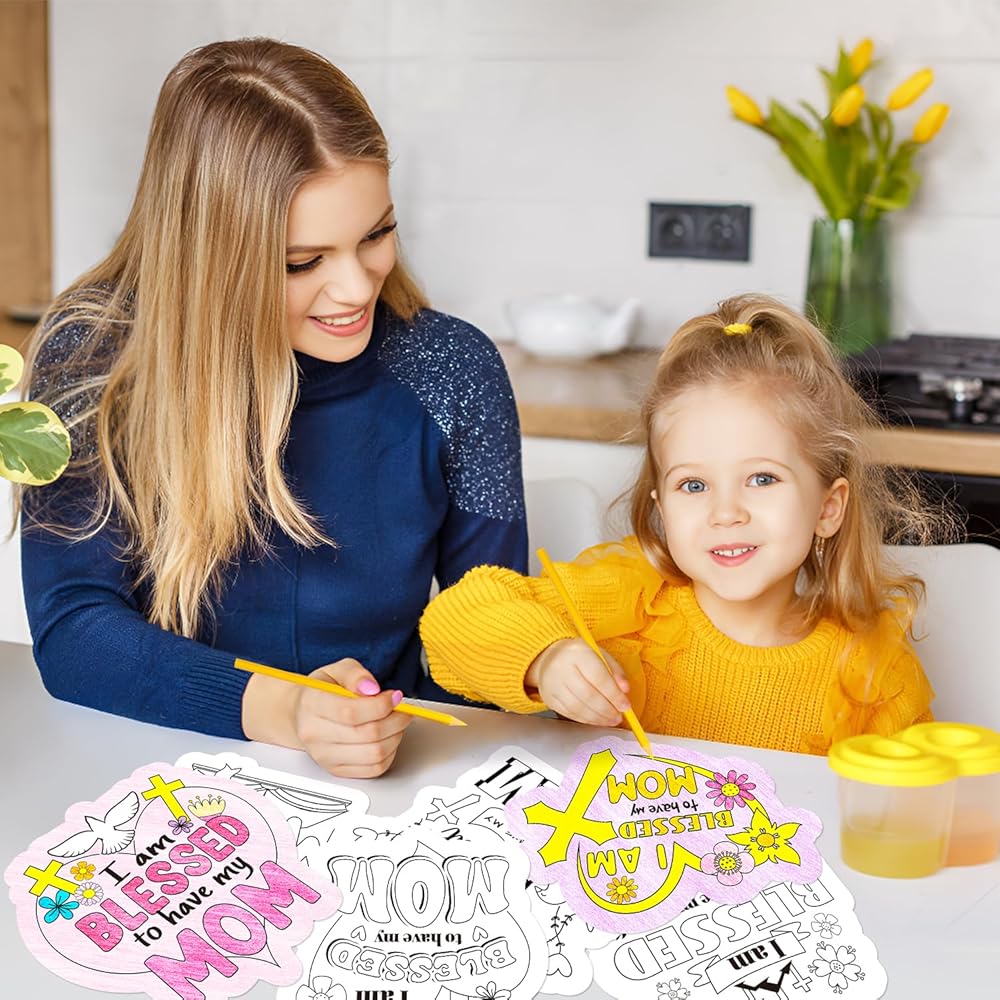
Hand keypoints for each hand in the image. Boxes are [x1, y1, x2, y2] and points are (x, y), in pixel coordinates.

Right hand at [293, 659, 411, 778]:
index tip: (394, 696)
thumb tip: (372, 688)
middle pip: (367, 734)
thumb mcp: (336, 670)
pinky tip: (388, 737)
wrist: (301, 714)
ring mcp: (324, 755)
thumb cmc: (321, 691)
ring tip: (396, 722)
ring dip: (395, 736)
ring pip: (374, 754)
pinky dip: (390, 753)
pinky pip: (374, 768)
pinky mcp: (336, 769)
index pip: (351, 712)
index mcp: (311, 704)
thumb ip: (355, 674)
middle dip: (395, 720)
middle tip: (402, 709)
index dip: (381, 704)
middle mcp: (314, 734)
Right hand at [525, 638, 631, 727]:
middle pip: (588, 695)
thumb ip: (615, 670)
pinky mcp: (549, 698)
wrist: (548, 657)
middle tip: (619, 716)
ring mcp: (553, 684)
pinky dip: (585, 719)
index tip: (625, 705)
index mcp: (577, 652)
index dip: (614, 694)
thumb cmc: (579, 656)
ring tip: (610, 719)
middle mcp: (562, 667)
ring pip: (578, 707)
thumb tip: (625, 690)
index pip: (599, 677)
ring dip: (598, 718)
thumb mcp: (599, 654)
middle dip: (607, 709)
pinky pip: (569, 713)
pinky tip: (596, 719)